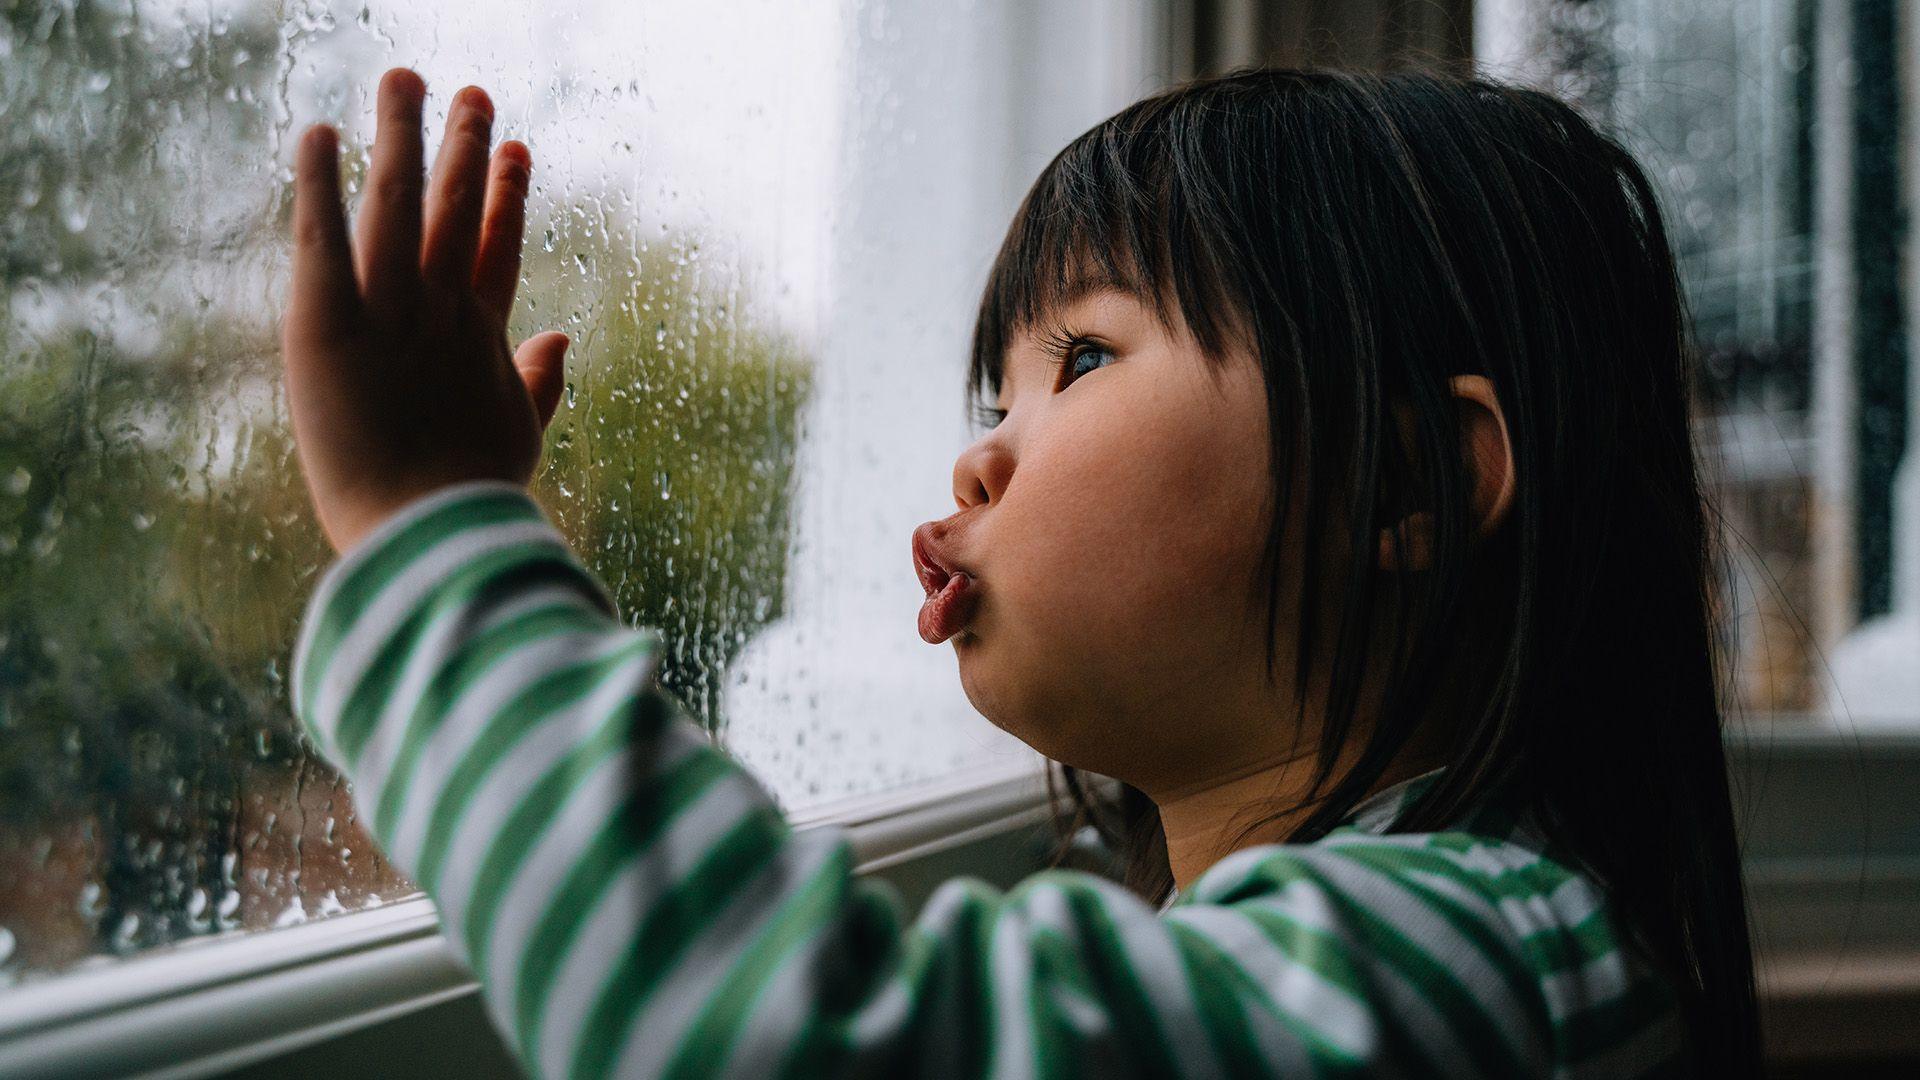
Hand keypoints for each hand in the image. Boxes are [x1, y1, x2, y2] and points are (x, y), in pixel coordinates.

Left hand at [282, 68, 568, 552]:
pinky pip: (322, 240)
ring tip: (404, 79)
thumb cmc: (472, 507)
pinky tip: (321, 132)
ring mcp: (389, 313)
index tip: (519, 149)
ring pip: (398, 206)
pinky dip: (320, 185)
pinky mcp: (327, 326)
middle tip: (472, 92)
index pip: (496, 249)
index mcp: (483, 338)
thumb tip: (561, 336)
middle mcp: (440, 311)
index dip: (508, 197)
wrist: (429, 538)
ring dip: (403, 139)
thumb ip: (539, 384)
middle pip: (455, 210)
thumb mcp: (516, 440)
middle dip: (465, 148)